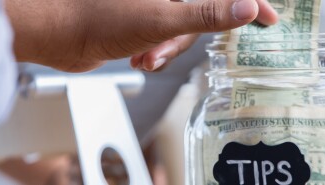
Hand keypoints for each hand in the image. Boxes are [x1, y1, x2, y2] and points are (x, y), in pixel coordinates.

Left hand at [7, 0, 277, 71]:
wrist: (56, 31)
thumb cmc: (98, 16)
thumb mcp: (164, 18)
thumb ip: (208, 13)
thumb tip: (246, 8)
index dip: (247, 2)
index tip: (268, 18)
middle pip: (201, 11)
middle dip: (184, 38)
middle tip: (162, 51)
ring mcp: (152, 1)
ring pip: (182, 27)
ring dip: (167, 49)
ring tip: (144, 58)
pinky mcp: (140, 16)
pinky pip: (164, 35)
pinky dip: (156, 50)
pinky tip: (138, 58)